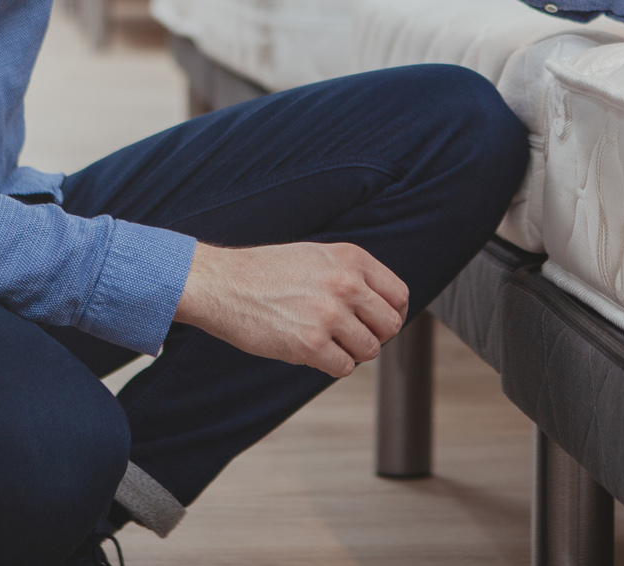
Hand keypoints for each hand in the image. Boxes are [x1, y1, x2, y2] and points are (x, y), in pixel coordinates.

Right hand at [173, 241, 408, 377]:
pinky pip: (344, 367)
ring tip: (327, 340)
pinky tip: (313, 350)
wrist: (225, 284)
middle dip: (374, 335)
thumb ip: (353, 275)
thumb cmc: (269, 271)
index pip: (399, 296)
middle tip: (351, 335)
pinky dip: (332, 365)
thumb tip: (384, 305)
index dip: (391, 314)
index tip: (377, 322)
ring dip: (351, 351)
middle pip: (390, 326)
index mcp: (352, 259)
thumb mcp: (319, 256)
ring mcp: (329, 314)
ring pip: (369, 350)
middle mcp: (346, 283)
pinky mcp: (310, 344)